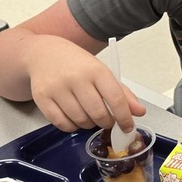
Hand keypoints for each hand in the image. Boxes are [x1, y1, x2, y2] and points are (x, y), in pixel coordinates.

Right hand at [23, 35, 145, 134]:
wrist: (44, 53)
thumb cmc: (77, 64)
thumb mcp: (102, 72)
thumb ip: (122, 93)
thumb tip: (139, 112)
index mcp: (96, 70)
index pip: (115, 98)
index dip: (124, 117)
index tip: (128, 127)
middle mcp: (76, 79)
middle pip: (98, 113)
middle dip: (106, 123)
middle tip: (107, 121)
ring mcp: (57, 89)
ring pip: (80, 120)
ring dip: (90, 125)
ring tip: (90, 117)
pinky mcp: (42, 98)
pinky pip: (61, 124)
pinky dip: (72, 126)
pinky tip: (75, 119)